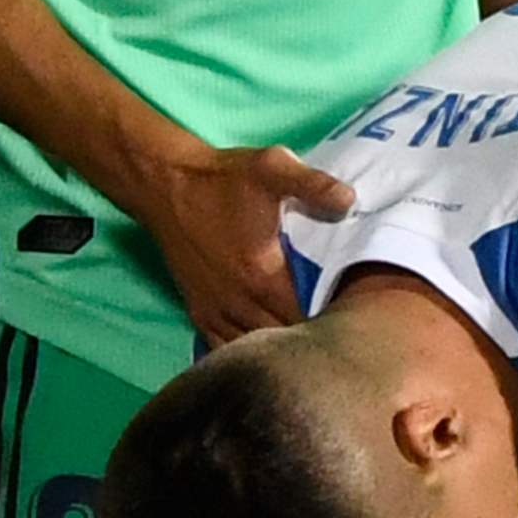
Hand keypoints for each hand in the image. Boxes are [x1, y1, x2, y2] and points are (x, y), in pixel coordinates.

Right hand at [108, 139, 356, 348]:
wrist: (165, 186)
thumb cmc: (222, 179)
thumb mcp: (271, 168)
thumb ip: (312, 184)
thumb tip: (350, 200)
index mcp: (264, 277)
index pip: (310, 319)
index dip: (333, 320)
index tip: (352, 311)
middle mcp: (240, 303)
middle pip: (285, 340)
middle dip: (310, 338)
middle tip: (334, 328)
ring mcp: (217, 312)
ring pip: (256, 348)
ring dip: (279, 344)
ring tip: (303, 336)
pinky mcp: (199, 312)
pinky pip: (224, 347)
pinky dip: (246, 349)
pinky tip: (263, 341)